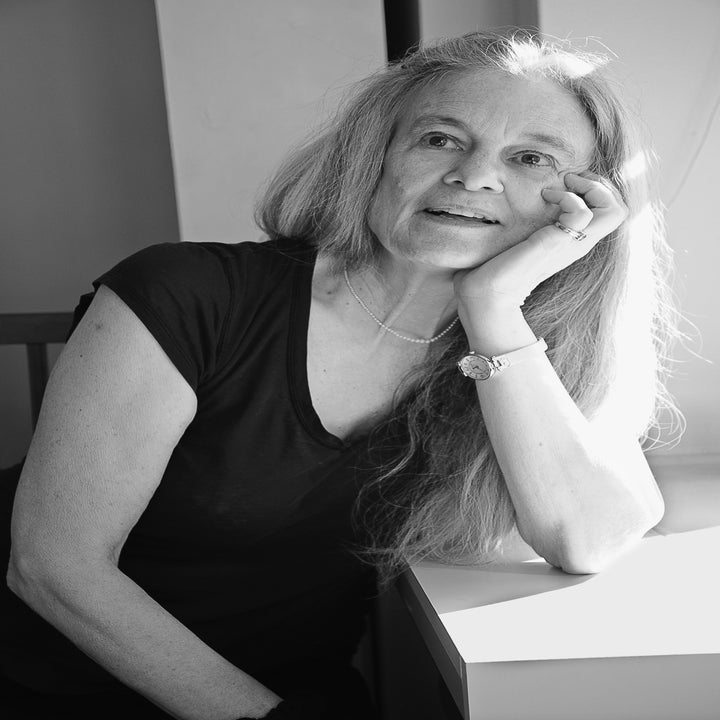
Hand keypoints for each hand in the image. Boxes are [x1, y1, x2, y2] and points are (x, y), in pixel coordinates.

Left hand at [454, 171, 627, 313]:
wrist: (488, 293)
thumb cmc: (500, 267)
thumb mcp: (529, 238)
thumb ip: (541, 224)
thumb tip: (535, 199)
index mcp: (575, 241)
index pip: (613, 211)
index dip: (599, 188)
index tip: (571, 182)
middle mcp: (579, 243)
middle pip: (621, 209)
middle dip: (600, 183)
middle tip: (571, 179)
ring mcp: (570, 245)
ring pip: (615, 210)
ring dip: (590, 187)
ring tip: (563, 185)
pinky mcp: (555, 244)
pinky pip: (582, 213)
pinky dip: (567, 197)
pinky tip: (546, 196)